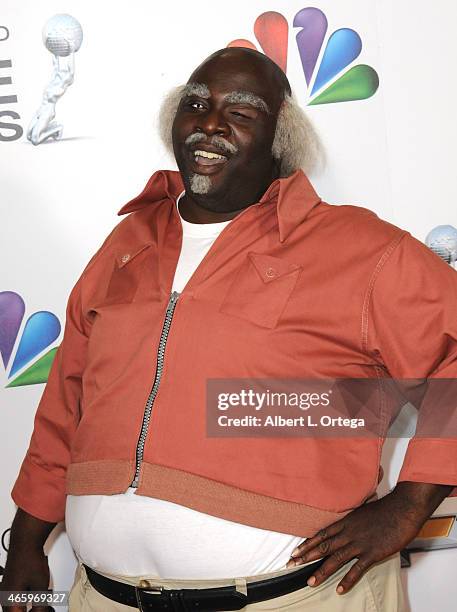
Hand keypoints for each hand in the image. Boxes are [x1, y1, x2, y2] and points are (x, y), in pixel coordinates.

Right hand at [1, 548, 50, 611]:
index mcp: (10, 601)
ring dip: (28, 606)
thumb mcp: (40, 587)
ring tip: (41, 600)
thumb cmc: (30, 560)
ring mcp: (6, 590)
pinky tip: (36, 593)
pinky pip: (16, 598)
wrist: (26, 542)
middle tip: (42, 608)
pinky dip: (26, 599)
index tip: (41, 611)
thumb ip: (40, 605)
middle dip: (31, 611)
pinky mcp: (10, 584)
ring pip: (16, 606)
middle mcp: (5, 597)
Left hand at [286, 481, 452, 593]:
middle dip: (306, 557)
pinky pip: (357, 569)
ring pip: (336, 559)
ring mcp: (359, 544)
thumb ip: (351, 520)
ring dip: (322, 571)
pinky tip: (340, 589)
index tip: (295, 551)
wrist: (401, 509)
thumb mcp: (362, 511)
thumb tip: (344, 526)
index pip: (321, 535)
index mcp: (345, 522)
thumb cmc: (384, 509)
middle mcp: (348, 533)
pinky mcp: (372, 553)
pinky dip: (348, 580)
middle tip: (292, 565)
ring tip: (310, 582)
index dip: (307, 544)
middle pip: (323, 547)